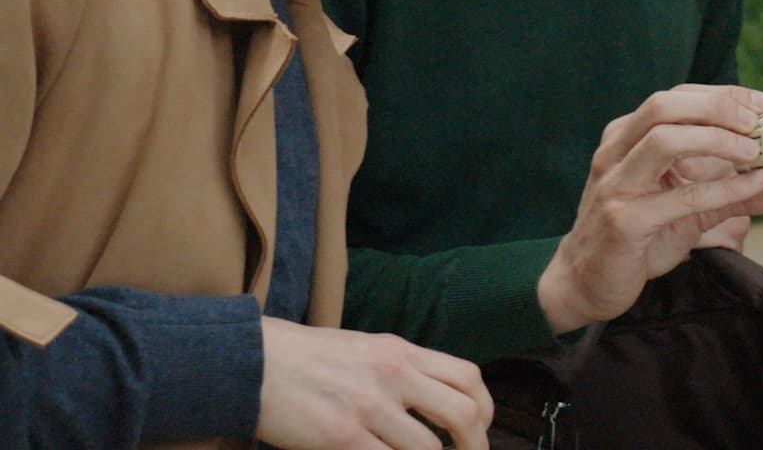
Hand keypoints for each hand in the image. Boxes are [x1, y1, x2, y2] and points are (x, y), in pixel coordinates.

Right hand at [256, 318, 490, 449]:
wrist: (252, 362)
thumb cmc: (306, 358)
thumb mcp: (366, 349)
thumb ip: (403, 370)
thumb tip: (435, 400)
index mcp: (401, 352)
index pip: (467, 377)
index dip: (485, 409)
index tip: (481, 428)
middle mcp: (393, 375)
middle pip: (462, 414)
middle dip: (475, 445)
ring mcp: (368, 407)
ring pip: (427, 449)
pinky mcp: (341, 438)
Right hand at [539, 85, 762, 333]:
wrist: (588, 283)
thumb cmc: (639, 237)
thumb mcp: (688, 207)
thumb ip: (733, 192)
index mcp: (627, 138)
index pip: (676, 97)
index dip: (723, 94)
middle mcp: (616, 153)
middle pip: (665, 106)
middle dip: (717, 106)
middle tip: (757, 122)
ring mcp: (617, 185)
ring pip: (665, 139)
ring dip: (716, 139)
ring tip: (754, 152)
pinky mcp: (624, 221)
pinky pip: (681, 196)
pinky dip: (724, 188)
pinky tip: (755, 186)